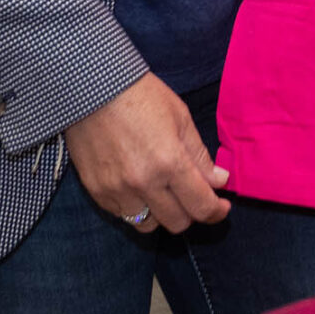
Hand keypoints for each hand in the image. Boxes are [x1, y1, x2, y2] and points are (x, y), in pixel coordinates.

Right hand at [63, 72, 230, 232]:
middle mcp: (143, 182)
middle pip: (177, 223)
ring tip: (162, 192)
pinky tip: (138, 187)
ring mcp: (117, 190)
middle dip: (191, 212)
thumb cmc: (142, 96)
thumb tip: (219, 181)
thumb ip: (200, 156)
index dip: (216, 212)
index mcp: (169, 162)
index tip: (221, 208)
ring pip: (148, 225)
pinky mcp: (97, 191)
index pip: (201, 206)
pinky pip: (122, 215)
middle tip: (192, 196)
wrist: (93, 88)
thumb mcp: (181, 118)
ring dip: (161, 213)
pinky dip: (135, 207)